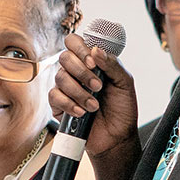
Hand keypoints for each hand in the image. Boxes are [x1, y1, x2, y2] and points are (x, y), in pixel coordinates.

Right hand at [49, 34, 141, 179]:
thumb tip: (96, 50)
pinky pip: (54, 97)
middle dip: (81, 72)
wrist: (116, 137)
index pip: (75, 42)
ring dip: (79, 92)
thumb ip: (112, 65)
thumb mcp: (124, 83)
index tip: (93, 62)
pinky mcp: (58, 106)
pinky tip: (81, 112)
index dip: (80, 48)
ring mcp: (65, 88)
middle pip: (65, 57)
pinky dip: (68, 104)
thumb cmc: (122, 109)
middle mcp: (75, 72)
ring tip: (94, 106)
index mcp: (91, 62)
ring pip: (60, 78)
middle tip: (98, 87)